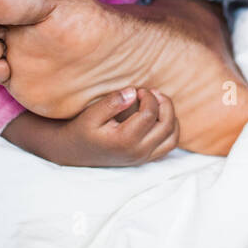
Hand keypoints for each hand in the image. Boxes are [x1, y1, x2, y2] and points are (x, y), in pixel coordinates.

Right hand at [4, 87, 178, 166]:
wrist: (74, 152)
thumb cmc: (82, 130)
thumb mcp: (91, 114)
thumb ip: (112, 103)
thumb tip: (133, 92)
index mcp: (124, 141)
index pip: (149, 115)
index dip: (148, 97)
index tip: (138, 90)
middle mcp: (138, 152)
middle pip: (166, 125)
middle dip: (164, 103)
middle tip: (152, 92)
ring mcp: (143, 157)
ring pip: (172, 137)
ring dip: (171, 116)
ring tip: (159, 102)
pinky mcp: (145, 158)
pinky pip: (169, 144)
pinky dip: (171, 128)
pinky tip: (159, 116)